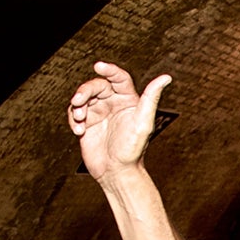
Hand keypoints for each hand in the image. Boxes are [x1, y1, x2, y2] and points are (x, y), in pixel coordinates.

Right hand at [68, 60, 169, 183]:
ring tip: (79, 118)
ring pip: (83, 98)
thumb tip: (166, 77)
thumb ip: (152, 98)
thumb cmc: (133, 150)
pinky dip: (73, 119)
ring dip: (77, 105)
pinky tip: (79, 130)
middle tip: (78, 101)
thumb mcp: (144, 123)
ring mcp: (99, 113)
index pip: (118, 78)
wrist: (117, 173)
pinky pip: (74, 113)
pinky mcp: (87, 124)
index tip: (98, 66)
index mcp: (128, 100)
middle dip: (85, 91)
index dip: (109, 69)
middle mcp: (113, 104)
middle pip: (96, 86)